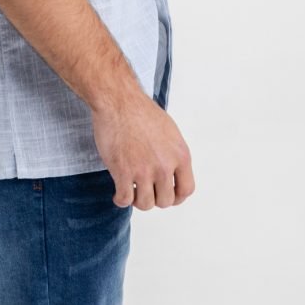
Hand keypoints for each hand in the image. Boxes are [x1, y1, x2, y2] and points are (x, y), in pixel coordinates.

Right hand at [91, 92, 194, 209]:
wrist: (118, 101)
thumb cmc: (141, 110)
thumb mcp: (170, 131)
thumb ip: (173, 154)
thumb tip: (172, 172)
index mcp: (180, 155)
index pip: (187, 189)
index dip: (177, 197)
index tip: (168, 196)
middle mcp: (165, 166)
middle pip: (165, 201)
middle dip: (155, 197)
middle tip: (145, 189)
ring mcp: (144, 171)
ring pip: (145, 204)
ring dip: (137, 200)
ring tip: (131, 190)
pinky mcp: (123, 172)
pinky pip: (124, 200)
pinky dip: (120, 199)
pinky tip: (118, 192)